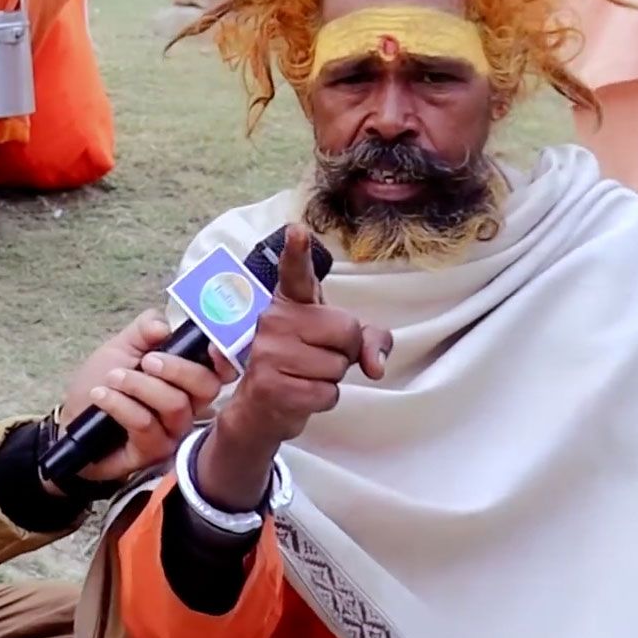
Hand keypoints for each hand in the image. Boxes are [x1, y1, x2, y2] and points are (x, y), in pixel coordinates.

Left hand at [57, 309, 234, 484]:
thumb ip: (144, 330)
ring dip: (139, 386)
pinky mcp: (153, 452)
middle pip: (206, 387)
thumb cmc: (102, 382)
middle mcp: (188, 405)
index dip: (224, 359)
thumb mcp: (121, 346)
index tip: (210, 347)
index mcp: (187, 377)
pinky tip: (101, 396)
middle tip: (145, 361)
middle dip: (176, 368)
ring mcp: (173, 431)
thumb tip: (164, 326)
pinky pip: (146, 425)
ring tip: (112, 378)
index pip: (222, 370)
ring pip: (175, 405)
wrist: (72, 418)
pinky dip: (120, 404)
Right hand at [197, 224, 389, 510]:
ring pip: (338, 366)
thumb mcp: (338, 343)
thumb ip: (370, 339)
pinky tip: (300, 394)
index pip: (296, 273)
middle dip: (346, 351)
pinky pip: (327, 393)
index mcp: (290, 302)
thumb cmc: (304, 364)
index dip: (297, 251)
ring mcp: (269, 351)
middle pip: (347, 329)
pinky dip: (323, 400)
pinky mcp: (271, 384)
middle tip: (318, 357)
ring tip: (304, 376)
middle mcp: (274, 320)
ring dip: (331, 379)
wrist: (261, 408)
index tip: (297, 229)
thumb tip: (376, 366)